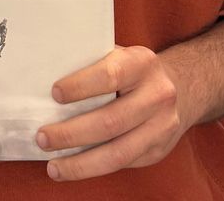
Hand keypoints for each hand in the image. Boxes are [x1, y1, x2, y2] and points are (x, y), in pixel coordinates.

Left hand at [35, 45, 184, 181]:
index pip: (110, 75)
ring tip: (53, 165)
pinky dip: (93, 169)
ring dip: (80, 163)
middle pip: (111, 120)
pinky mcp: (158, 151)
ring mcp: (161, 126)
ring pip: (118, 152)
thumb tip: (44, 75)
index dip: (81, 85)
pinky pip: (122, 164)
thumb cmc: (133, 70)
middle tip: (43, 137)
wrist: (180, 88)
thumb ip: (92, 62)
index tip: (54, 93)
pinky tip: (72, 168)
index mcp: (142, 63)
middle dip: (72, 133)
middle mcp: (157, 95)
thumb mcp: (119, 55)